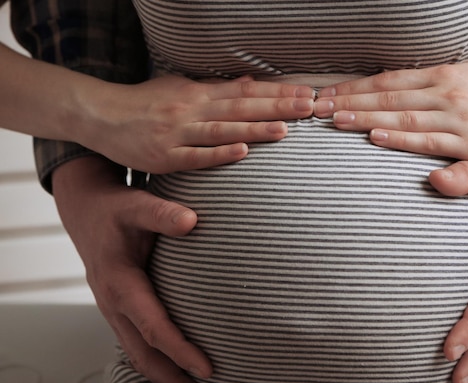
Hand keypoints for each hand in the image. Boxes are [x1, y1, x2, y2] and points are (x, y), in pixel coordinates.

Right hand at [52, 156, 210, 382]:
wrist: (86, 208)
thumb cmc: (114, 208)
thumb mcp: (135, 205)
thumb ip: (161, 213)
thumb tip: (193, 221)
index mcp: (119, 284)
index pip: (153, 327)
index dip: (181, 350)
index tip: (209, 368)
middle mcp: (113, 303)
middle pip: (143, 354)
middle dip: (173, 381)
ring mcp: (113, 309)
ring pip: (137, 352)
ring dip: (165, 376)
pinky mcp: (119, 307)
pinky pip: (135, 341)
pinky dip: (156, 359)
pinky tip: (175, 365)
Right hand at [78, 75, 314, 172]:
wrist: (102, 116)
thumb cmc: (146, 103)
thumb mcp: (181, 88)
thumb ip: (215, 90)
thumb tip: (249, 84)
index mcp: (197, 93)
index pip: (244, 91)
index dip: (276, 92)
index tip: (304, 93)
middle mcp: (191, 110)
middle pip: (240, 108)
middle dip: (276, 107)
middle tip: (308, 106)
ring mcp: (178, 133)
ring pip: (222, 130)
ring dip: (255, 129)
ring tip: (285, 130)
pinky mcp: (165, 157)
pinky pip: (196, 156)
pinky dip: (219, 153)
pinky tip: (242, 152)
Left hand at [314, 64, 467, 159]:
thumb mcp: (465, 75)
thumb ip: (429, 83)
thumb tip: (393, 88)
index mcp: (443, 74)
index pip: (388, 80)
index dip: (355, 86)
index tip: (329, 91)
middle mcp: (446, 92)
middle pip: (387, 96)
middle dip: (349, 100)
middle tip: (318, 106)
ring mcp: (456, 118)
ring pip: (401, 116)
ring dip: (364, 118)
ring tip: (335, 119)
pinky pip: (426, 140)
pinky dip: (398, 138)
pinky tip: (374, 136)